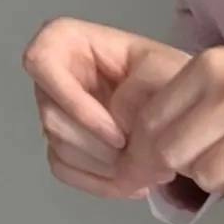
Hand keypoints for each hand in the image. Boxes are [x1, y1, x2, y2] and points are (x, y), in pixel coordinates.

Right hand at [22, 17, 187, 201]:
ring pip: (59, 147)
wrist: (182, 110)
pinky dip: (98, 182)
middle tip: (142, 158)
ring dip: (104, 166)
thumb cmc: (169, 77)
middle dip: (99, 146)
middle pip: (52, 118)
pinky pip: (64, 169)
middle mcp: (52, 77)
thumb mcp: (163, 69)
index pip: (40, 63)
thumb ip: (138, 88)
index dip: (75, 104)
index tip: (118, 134)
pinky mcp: (61, 144)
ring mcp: (55, 112)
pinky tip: (132, 183)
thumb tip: (115, 122)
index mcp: (66, 40)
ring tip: (147, 169)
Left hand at [122, 43, 223, 211]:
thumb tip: (148, 142)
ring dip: (221, 180)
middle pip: (173, 154)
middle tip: (201, 165)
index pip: (153, 120)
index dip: (147, 148)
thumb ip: (196, 97)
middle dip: (180, 168)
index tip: (155, 161)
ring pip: (207, 179)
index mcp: (215, 66)